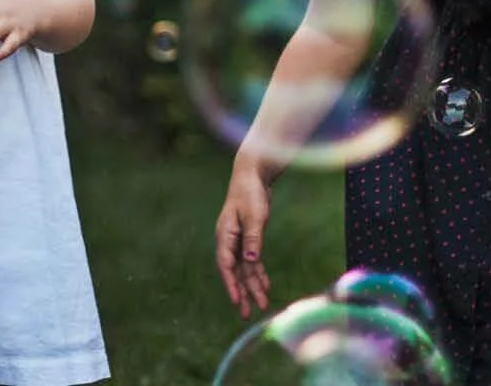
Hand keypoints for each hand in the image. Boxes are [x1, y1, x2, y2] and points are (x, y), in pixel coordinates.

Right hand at [215, 156, 274, 317]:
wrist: (252, 175)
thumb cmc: (250, 193)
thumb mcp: (254, 216)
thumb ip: (252, 239)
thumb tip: (251, 260)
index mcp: (225, 234)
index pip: (225, 264)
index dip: (231, 284)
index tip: (237, 300)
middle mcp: (229, 240)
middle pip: (235, 271)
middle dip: (242, 292)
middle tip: (247, 314)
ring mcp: (238, 239)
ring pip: (244, 268)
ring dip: (252, 286)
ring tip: (262, 305)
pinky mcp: (248, 237)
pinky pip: (252, 260)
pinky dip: (258, 273)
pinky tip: (265, 286)